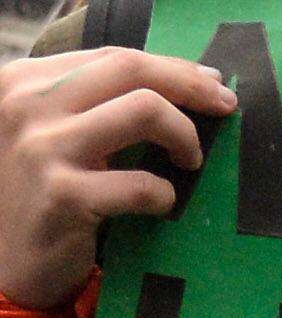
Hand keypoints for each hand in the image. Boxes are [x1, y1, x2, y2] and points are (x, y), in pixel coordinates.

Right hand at [0, 51, 238, 308]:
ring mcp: (38, 150)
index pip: (114, 56)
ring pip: (145, 110)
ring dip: (185, 136)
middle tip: (224, 107)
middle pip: (131, 69)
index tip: (211, 82)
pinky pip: (142, 181)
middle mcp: (22, 107)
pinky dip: (164, 193)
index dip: (173, 67)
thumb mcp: (61, 130)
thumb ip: (105, 97)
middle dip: (191, 86)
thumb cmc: (47, 187)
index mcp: (22, 81)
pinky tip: (160, 203)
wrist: (8, 261)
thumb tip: (201, 76)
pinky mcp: (61, 196)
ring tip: (189, 160)